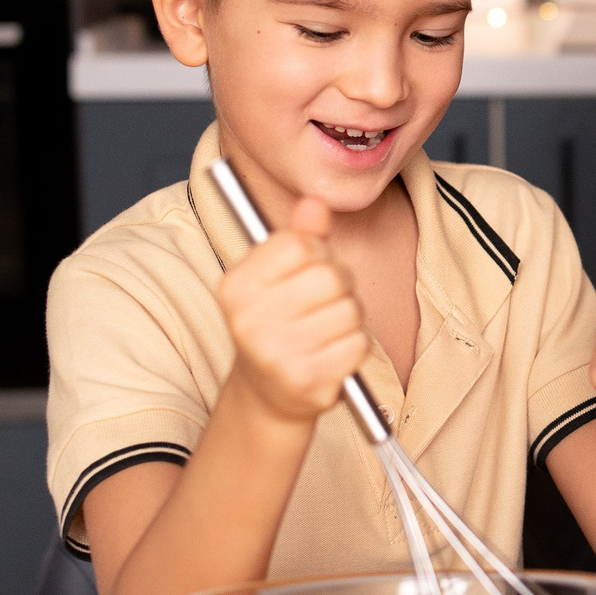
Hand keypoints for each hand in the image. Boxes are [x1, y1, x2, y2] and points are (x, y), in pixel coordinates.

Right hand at [216, 194, 366, 422]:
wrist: (267, 391)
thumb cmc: (277, 322)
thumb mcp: (278, 275)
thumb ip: (299, 237)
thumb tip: (316, 202)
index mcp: (236, 285)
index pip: (300, 244)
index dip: (317, 252)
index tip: (307, 270)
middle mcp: (248, 320)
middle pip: (331, 276)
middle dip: (339, 286)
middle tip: (322, 304)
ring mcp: (276, 354)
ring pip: (350, 311)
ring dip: (348, 318)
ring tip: (324, 330)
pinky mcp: (306, 382)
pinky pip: (359, 345)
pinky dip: (354, 347)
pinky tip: (330, 354)